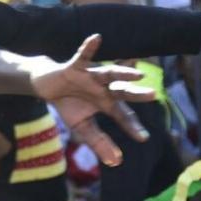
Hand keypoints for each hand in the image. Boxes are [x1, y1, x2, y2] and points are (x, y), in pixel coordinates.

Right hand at [32, 35, 155, 143]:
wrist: (47, 87)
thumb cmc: (68, 104)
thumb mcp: (82, 127)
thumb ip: (100, 143)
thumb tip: (116, 162)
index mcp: (108, 103)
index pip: (124, 115)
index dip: (132, 126)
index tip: (143, 137)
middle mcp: (104, 88)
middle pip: (123, 91)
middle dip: (137, 94)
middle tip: (154, 95)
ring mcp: (91, 76)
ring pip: (109, 73)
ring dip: (122, 72)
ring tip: (137, 73)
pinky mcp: (75, 67)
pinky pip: (83, 55)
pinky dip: (89, 47)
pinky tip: (97, 38)